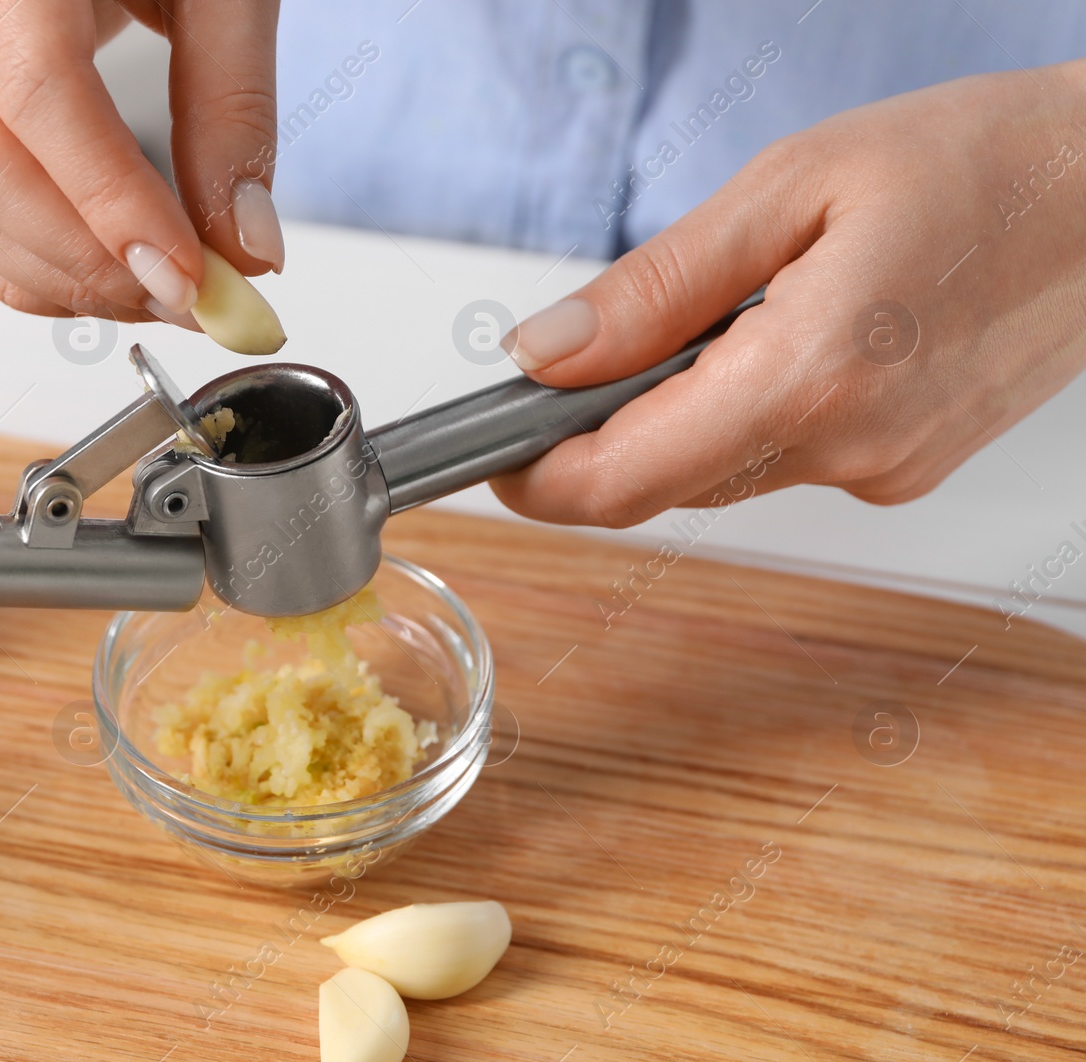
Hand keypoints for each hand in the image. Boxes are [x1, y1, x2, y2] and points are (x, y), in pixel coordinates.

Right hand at [0, 0, 282, 324]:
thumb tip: (246, 245)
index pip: (38, 95)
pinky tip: (94, 276)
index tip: (190, 277)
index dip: (112, 205)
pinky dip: (19, 263)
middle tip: (192, 301)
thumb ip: (233, 106)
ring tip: (155, 294)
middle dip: (93, 263)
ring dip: (59, 279)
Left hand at [493, 60, 1085, 526]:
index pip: (623, 481)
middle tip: (580, 359)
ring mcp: (884, 471)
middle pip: (662, 484)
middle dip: (600, 435)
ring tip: (710, 319)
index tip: (492, 453)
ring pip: (719, 473)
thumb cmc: (983, 163)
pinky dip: (745, 412)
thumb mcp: (790, 188)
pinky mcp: (905, 468)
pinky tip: (778, 339)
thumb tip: (548, 353)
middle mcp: (849, 452)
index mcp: (809, 381)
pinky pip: (781, 459)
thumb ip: (656, 287)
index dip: (538, 479)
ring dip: (677, 417)